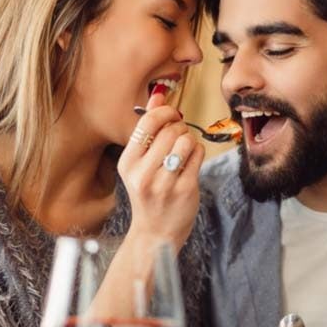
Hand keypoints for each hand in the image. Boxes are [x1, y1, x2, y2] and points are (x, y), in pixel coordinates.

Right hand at [118, 91, 204, 249]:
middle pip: (170, 130)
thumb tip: (158, 94)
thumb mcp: (139, 163)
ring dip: (189, 139)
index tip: (171, 114)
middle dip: (179, 126)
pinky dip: (198, 151)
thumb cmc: (148, 193)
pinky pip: (198, 154)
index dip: (164, 112)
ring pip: (186, 140)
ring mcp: (165, 184)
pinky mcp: (185, 189)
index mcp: (127, 163)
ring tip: (184, 149)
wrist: (155, 232)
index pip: (147, 123)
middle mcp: (143, 174)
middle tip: (179, 135)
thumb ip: (148, 128)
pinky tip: (191, 160)